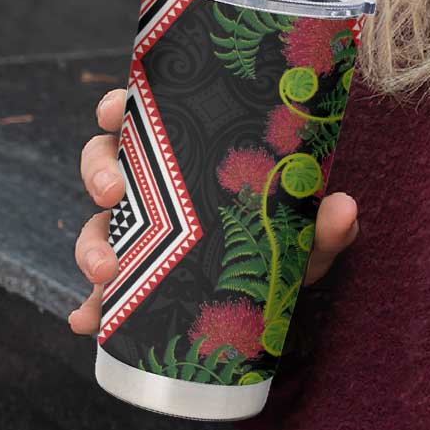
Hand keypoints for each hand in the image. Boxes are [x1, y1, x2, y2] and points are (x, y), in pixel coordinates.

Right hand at [67, 88, 358, 333]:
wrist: (280, 296)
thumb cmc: (288, 243)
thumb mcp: (308, 235)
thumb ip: (325, 224)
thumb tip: (344, 208)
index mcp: (188, 157)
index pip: (144, 120)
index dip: (117, 108)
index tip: (114, 109)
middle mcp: (156, 189)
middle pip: (104, 164)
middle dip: (98, 174)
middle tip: (112, 193)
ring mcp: (141, 235)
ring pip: (96, 225)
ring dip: (90, 245)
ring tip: (104, 272)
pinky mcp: (137, 282)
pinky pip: (101, 293)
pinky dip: (89, 307)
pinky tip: (86, 321)